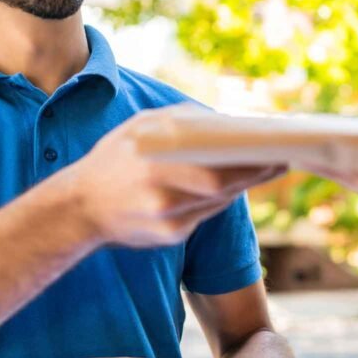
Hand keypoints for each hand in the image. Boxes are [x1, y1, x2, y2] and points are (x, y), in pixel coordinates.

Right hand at [67, 106, 285, 247]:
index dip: (251, 163)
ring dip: (242, 186)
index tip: (276, 152)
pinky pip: (204, 215)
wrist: (77, 209)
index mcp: (155, 162)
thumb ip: (181, 120)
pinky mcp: (168, 237)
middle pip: (222, 188)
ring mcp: (166, 220)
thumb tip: (225, 121)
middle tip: (279, 162)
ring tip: (264, 169)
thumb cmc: (113, 159)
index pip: (216, 168)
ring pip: (217, 202)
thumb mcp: (139, 128)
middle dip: (254, 174)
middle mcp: (161, 196)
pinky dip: (220, 200)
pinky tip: (233, 186)